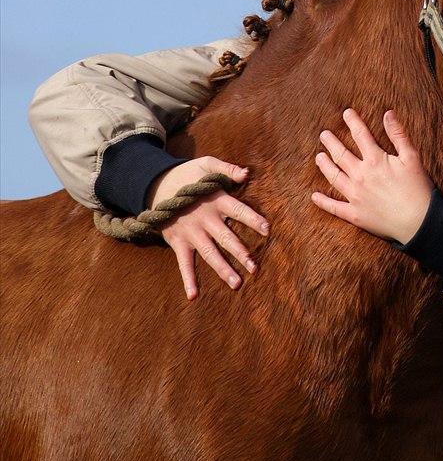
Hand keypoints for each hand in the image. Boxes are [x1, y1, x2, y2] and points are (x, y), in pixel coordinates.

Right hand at [148, 157, 268, 300]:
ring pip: (210, 254)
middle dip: (241, 252)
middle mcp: (205, 219)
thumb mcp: (206, 165)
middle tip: (255, 267)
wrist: (157, 186)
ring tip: (237, 284)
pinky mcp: (178, 242)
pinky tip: (193, 296)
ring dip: (223, 269)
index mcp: (216, 200)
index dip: (252, 219)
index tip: (267, 229)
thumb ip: (226, 168)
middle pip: (226, 238)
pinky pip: (184, 263)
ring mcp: (191, 233)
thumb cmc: (188, 175)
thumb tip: (246, 173)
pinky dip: (188, 279)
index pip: (238, 210)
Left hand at [311, 109, 432, 243]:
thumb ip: (398, 134)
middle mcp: (360, 176)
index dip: (353, 122)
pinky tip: (314, 196)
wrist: (419, 221)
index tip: (346, 113)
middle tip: (324, 135)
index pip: (360, 135)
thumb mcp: (412, 157)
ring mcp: (355, 196)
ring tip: (318, 157)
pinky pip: (334, 207)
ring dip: (325, 166)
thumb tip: (388, 113)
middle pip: (341, 155)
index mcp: (375, 160)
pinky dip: (323, 201)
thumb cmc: (418, 188)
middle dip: (331, 143)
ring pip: (334, 177)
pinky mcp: (355, 214)